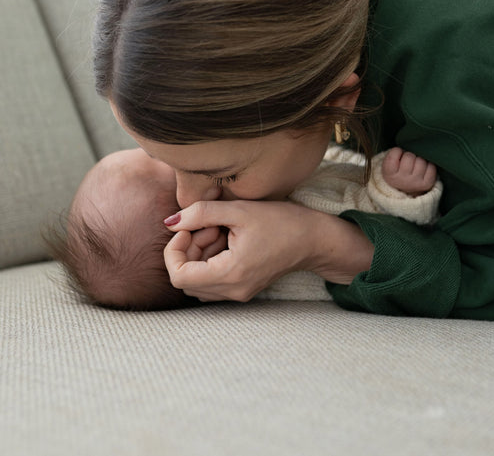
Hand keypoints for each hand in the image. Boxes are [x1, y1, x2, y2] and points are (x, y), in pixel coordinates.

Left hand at [163, 200, 373, 301]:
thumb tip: (170, 222)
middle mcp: (233, 291)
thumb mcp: (239, 210)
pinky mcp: (243, 288)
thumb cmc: (281, 221)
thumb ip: (201, 213)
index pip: (178, 277)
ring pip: (198, 281)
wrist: (314, 238)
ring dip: (199, 254)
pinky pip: (213, 280)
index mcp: (231, 274)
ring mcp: (238, 293)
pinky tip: (226, 239)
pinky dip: (210, 259)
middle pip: (186, 280)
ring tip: (219, 230)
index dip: (174, 250)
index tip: (187, 227)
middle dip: (189, 249)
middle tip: (208, 225)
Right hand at [381, 147, 436, 195]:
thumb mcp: (389, 163)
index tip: (397, 157)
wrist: (403, 189)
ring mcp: (415, 182)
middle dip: (409, 155)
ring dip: (419, 160)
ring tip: (415, 166)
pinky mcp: (427, 184)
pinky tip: (423, 169)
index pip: (396, 151)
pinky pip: (431, 167)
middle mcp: (402, 180)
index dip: (398, 151)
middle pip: (409, 156)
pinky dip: (428, 165)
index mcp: (389, 173)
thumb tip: (415, 144)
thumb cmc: (396, 170)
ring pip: (421, 161)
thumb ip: (395, 153)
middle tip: (407, 162)